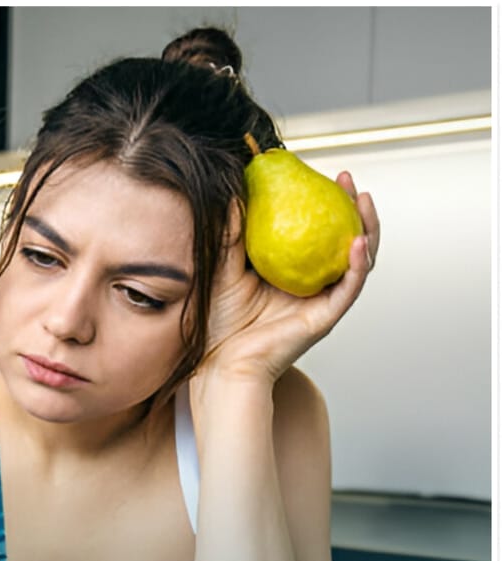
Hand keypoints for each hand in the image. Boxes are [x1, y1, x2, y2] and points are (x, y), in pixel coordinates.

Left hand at [200, 172, 379, 384]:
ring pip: (358, 262)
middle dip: (353, 208)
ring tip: (363, 201)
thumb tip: (231, 194)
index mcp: (292, 273)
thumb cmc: (218, 323)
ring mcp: (322, 301)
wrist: (220, 361)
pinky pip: (349, 288)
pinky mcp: (326, 317)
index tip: (319, 174)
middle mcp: (312, 285)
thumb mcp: (224, 268)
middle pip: (344, 241)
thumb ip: (230, 235)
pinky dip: (359, 265)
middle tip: (347, 180)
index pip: (316, 233)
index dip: (324, 205)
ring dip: (367, 229)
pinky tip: (358, 242)